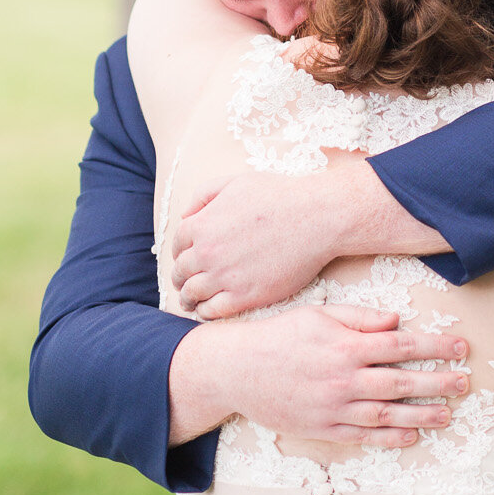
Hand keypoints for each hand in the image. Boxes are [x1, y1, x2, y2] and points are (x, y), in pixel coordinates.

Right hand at [168, 303, 471, 448]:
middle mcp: (343, 378)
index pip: (402, 346)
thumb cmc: (280, 336)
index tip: (461, 348)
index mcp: (345, 346)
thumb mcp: (319, 314)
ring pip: (386, 414)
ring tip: (447, 415)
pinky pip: (362, 435)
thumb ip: (360, 318)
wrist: (236, 370)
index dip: (435, 347)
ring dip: (421, 415)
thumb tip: (397, 320)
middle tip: (465, 384)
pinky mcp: (322, 428)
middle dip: (438, 383)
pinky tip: (410, 436)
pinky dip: (388, 437)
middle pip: (401, 382)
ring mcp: (333, 407)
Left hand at [172, 168, 349, 316]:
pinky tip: (208, 310)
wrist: (316, 217)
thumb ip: (204, 195)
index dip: (180, 252)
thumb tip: (186, 216)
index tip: (186, 259)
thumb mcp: (236, 182)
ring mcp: (225, 276)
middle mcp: (207, 252)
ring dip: (188, 298)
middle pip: (181, 271)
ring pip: (192, 294)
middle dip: (180, 277)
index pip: (177, 244)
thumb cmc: (280, 195)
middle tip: (184, 283)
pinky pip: (212, 311)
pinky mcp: (244, 296)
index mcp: (202, 224)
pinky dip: (204, 312)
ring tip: (191, 301)